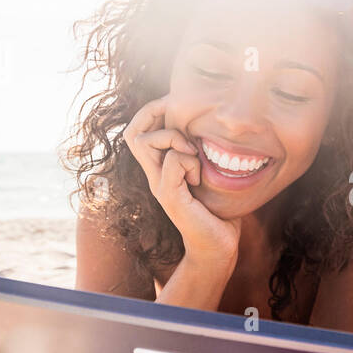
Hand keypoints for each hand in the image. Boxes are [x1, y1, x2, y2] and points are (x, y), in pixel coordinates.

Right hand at [123, 95, 240, 263]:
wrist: (218, 246)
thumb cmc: (219, 210)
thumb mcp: (210, 172)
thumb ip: (203, 151)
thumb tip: (212, 123)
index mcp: (161, 167)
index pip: (138, 130)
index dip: (153, 111)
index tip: (179, 107)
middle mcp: (154, 175)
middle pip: (133, 133)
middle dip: (156, 114)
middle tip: (183, 122)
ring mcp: (159, 186)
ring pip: (146, 142)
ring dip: (174, 138)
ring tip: (194, 153)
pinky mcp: (170, 197)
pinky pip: (172, 162)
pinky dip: (189, 161)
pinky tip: (200, 178)